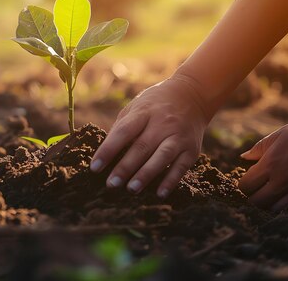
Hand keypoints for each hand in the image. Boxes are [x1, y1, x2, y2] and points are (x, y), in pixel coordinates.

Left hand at [91, 74, 209, 197]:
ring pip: (162, 157)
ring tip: (131, 189)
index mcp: (144, 112)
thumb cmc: (155, 105)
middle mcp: (162, 123)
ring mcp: (178, 136)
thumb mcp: (136, 107)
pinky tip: (159, 193)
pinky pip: (181, 167)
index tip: (94, 168)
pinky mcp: (192, 149)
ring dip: (146, 175)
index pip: (123, 132)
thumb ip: (122, 127)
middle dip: (125, 168)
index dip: (108, 150)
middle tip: (111, 184)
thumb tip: (105, 153)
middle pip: (141, 147)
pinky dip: (171, 181)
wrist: (192, 95)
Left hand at [238, 118, 287, 210]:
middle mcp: (284, 179)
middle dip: (252, 196)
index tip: (248, 178)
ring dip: (266, 201)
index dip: (243, 184)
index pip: (246, 185)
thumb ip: (260, 148)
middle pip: (257, 201)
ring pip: (273, 208)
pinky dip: (281, 202)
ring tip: (268, 190)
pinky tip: (282, 191)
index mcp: (272, 163)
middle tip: (255, 187)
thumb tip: (244, 157)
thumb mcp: (280, 135)